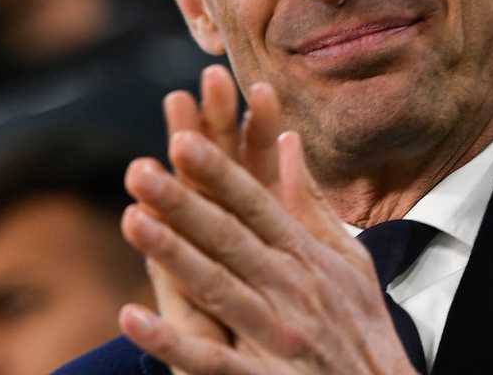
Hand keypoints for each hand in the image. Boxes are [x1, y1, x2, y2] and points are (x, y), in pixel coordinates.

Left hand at [119, 119, 415, 373]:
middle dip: (183, 203)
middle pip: (228, 238)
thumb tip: (287, 142)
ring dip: (172, 255)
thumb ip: (310, 202)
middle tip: (139, 171)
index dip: (218, 172)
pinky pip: (209, 360)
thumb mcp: (349, 258)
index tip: (182, 140)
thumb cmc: (361, 326)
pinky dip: (170, 342)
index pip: (254, 205)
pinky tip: (132, 318)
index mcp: (304, 256)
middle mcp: (289, 289)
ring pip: (217, 288)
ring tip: (132, 221)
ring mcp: (274, 335)